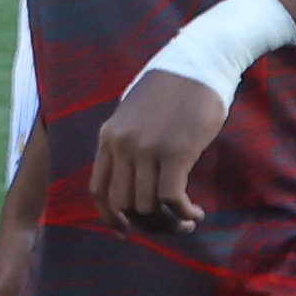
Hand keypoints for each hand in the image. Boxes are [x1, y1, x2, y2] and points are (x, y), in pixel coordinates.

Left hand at [85, 68, 224, 231]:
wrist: (197, 65)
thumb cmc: (171, 93)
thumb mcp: (135, 117)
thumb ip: (129, 146)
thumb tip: (134, 184)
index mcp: (108, 137)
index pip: (99, 190)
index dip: (110, 218)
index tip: (127, 231)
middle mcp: (121, 145)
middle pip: (122, 203)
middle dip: (146, 223)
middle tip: (168, 225)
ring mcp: (146, 149)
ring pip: (146, 205)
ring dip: (169, 222)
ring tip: (186, 221)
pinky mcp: (175, 152)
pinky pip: (171, 198)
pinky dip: (183, 213)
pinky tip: (196, 213)